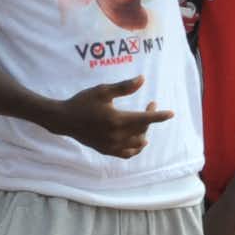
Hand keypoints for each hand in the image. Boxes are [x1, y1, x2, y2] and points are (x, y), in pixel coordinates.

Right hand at [46, 76, 174, 158]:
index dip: (159, 116)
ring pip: (137, 144)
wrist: (64, 119)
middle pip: (142, 130)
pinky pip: (126, 154)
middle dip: (150, 119)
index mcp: (117, 119)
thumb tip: (143, 79)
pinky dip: (135, 149)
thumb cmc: (82, 102)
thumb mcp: (102, 91)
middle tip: (150, 105)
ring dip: (144, 134)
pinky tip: (137, 142)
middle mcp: (116, 135)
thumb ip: (124, 87)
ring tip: (143, 124)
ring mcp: (111, 145)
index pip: (145, 119)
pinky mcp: (106, 150)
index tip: (171, 114)